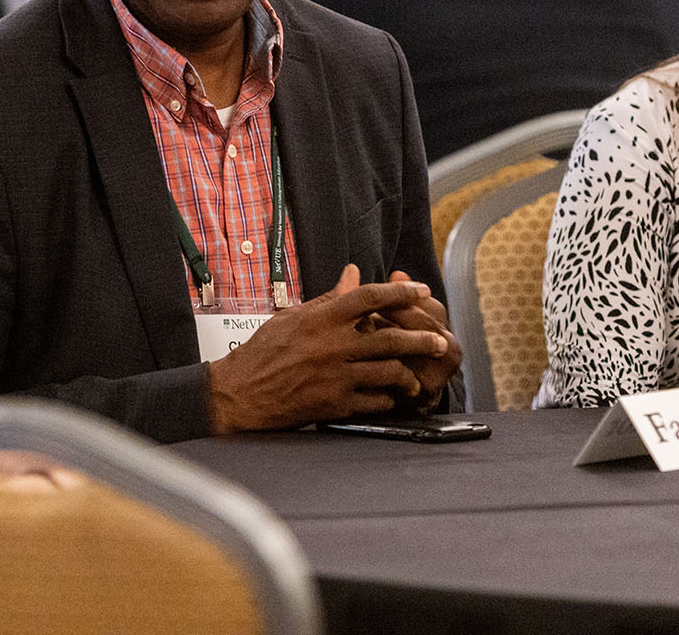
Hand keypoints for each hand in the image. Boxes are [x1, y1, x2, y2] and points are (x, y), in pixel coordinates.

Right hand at [207, 265, 448, 432]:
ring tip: (416, 375)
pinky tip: (391, 395)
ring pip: (389, 371)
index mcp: (323, 318)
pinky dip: (388, 397)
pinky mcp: (335, 404)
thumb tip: (353, 273)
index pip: (370, 297)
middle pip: (391, 337)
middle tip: (439, 340)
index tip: (421, 291)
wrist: (239, 393)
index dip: (400, 292)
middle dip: (421, 339)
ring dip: (408, 373)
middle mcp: (333, 345)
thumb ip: (330, 297)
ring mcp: (336, 376)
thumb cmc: (264, 351)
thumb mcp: (294, 315)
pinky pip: (375, 400)